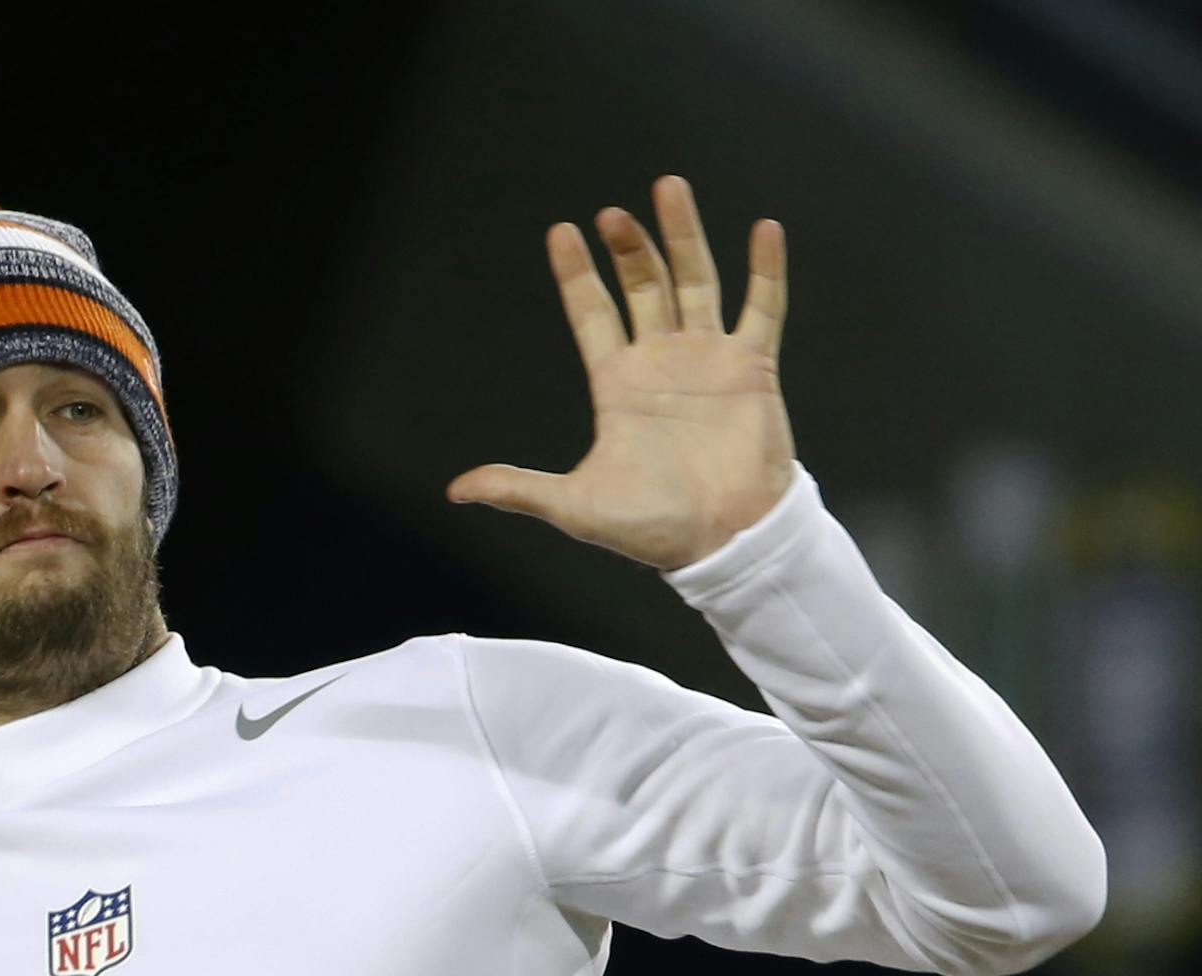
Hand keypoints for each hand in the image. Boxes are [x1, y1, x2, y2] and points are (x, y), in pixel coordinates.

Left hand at [446, 174, 794, 570]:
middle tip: (611, 213)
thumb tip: (456, 490)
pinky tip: (763, 228)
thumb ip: (518, 488)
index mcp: (617, 385)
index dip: (577, 275)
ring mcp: (708, 359)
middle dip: (627, 247)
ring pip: (695, 281)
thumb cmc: (651, 528)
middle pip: (641, 286)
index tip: (561, 233)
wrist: (723, 540)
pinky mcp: (753, 367)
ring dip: (682, 237)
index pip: (592, 314)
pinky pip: (762, 307)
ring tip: (667, 189)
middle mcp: (661, 362)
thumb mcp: (574, 505)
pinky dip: (765, 270)